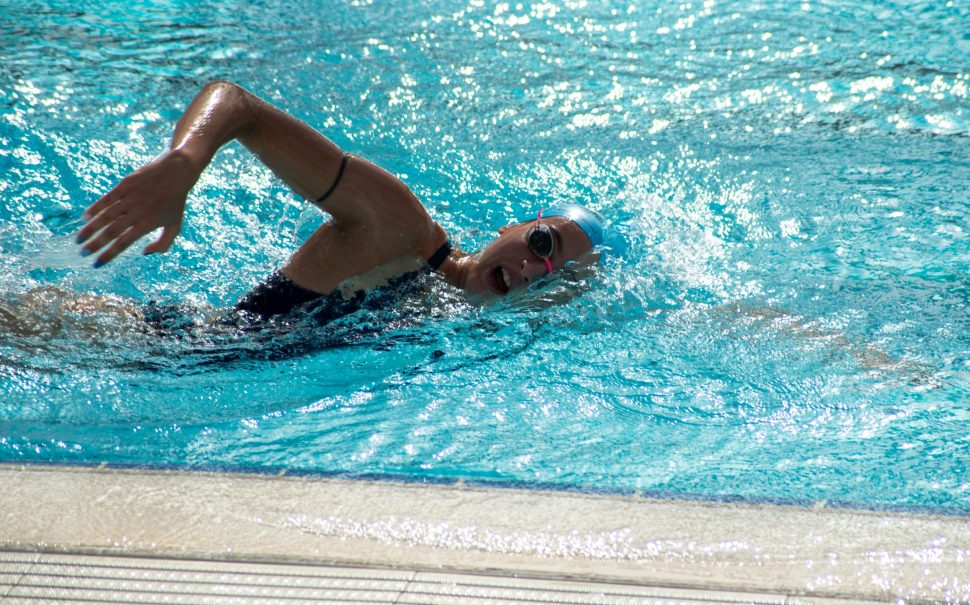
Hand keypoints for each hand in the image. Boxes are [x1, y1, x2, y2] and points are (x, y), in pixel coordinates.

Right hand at [77, 150, 200, 266]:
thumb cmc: (175, 202)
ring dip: (90, 229)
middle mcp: (137, 212)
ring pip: (105, 216)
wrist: (176, 173)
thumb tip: (145, 253)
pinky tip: (84, 218)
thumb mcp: (175, 226)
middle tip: (83, 253)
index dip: (109, 254)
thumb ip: (164, 244)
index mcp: (148, 224)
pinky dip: (94, 208)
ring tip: (79, 239)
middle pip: (111, 231)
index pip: (124, 242)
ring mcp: (130, 198)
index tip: (96, 264)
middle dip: (95, 244)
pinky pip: (107, 199)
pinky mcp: (125, 185)